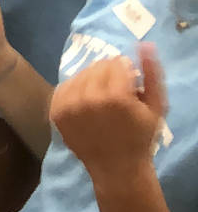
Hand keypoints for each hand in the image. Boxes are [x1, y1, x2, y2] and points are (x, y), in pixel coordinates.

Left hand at [52, 45, 166, 180]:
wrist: (116, 167)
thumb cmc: (140, 136)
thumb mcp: (156, 106)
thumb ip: (151, 74)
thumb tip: (144, 44)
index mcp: (115, 96)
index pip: (116, 62)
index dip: (126, 72)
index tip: (130, 85)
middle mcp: (88, 98)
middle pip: (97, 66)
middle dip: (110, 74)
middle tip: (117, 92)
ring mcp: (68, 105)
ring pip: (80, 74)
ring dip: (92, 80)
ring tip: (102, 98)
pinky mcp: (55, 112)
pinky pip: (65, 86)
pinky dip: (76, 89)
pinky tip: (87, 102)